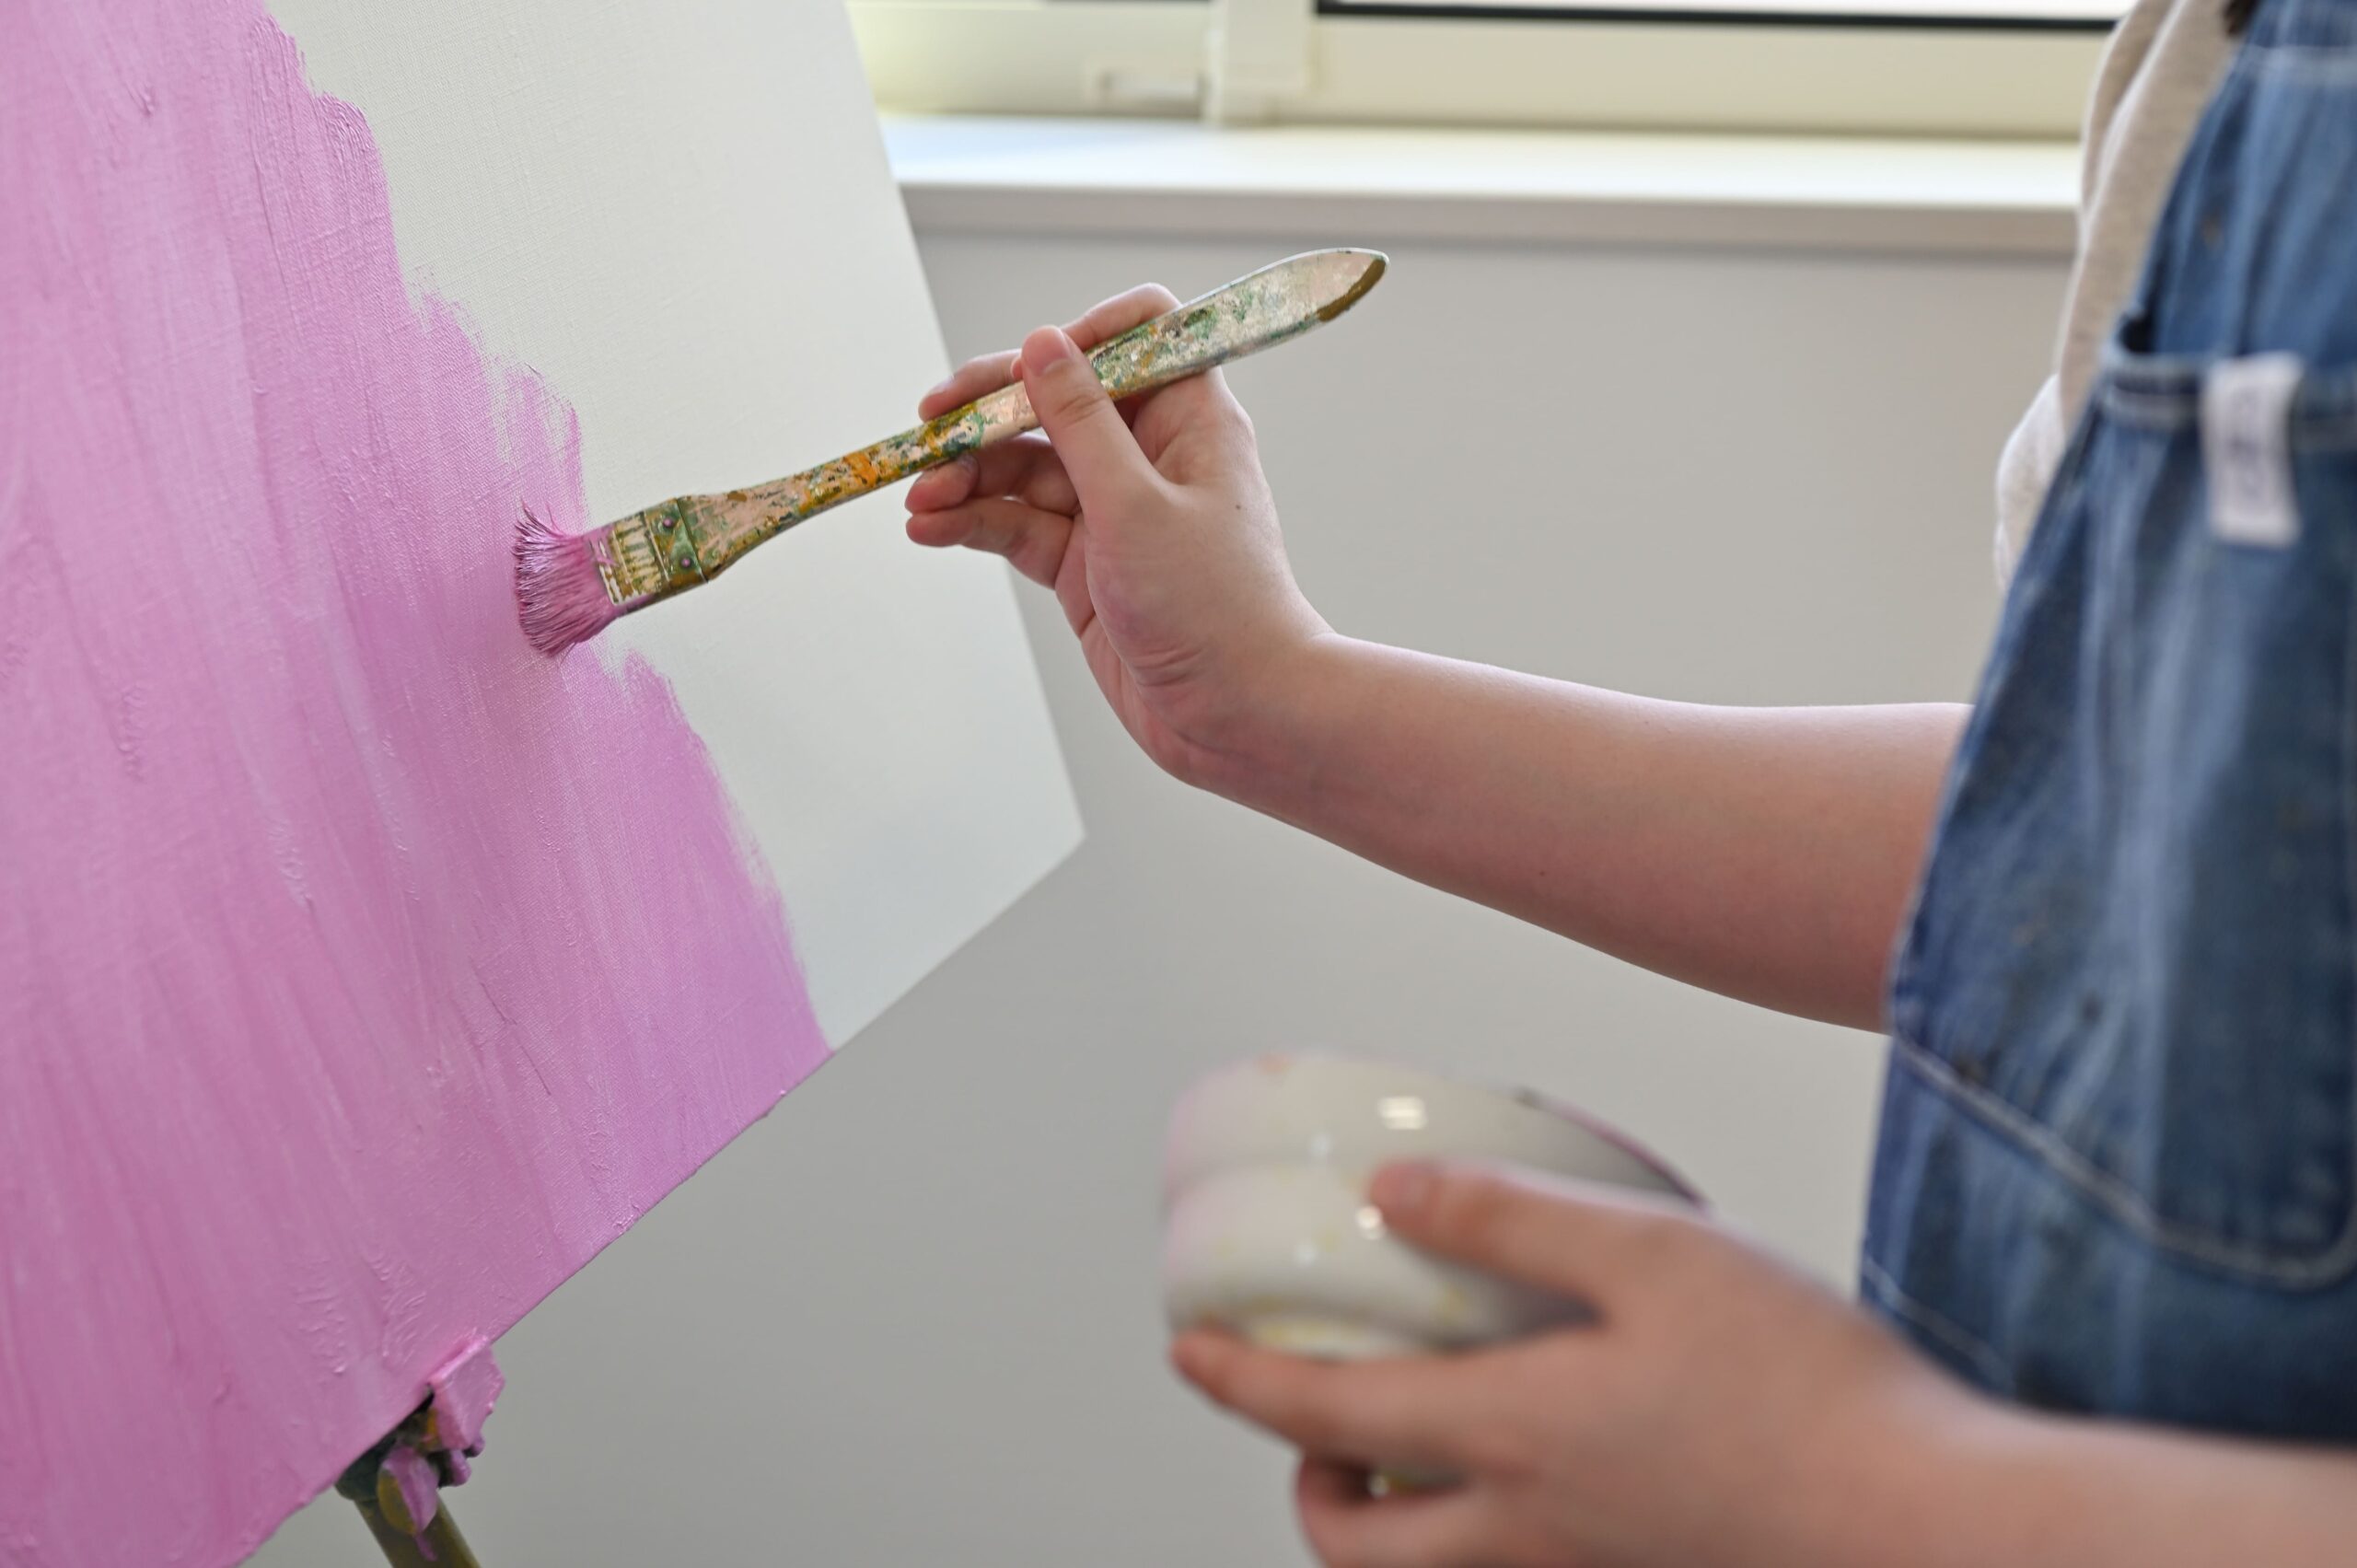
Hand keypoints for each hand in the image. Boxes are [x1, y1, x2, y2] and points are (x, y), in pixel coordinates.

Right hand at [906, 286, 1328, 785]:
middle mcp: (1151, 455)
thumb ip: (1080, 422)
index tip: (1025, 365)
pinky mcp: (1085, 564)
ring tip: (919, 497)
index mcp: (1188, 419)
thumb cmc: (1214, 609)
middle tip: (929, 426)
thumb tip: (1042, 343)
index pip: (1136, 336)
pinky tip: (930, 528)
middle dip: (991, 413)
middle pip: (1058, 402)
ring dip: (968, 476)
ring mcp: (1114, 511)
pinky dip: (974, 523)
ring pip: (1027, 469)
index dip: (1079, 338)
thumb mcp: (1134, 505)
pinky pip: (1019, 526)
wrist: (1240, 717)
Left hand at [1172, 1162, 1969, 1567]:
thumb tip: (1389, 1199)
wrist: (1937, 1530)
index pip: (1325, 1422)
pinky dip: (1480, 1531)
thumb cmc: (1809, 1390)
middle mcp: (1530, 1535)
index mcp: (1513, 1442)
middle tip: (1308, 1421)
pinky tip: (1542, 1453)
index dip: (1240, 1386)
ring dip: (1388, 1521)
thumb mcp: (1654, 1257)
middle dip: (1304, 1489)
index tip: (1188, 1351)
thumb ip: (1510, 1220)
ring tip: (1414, 1437)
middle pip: (1355, 1550)